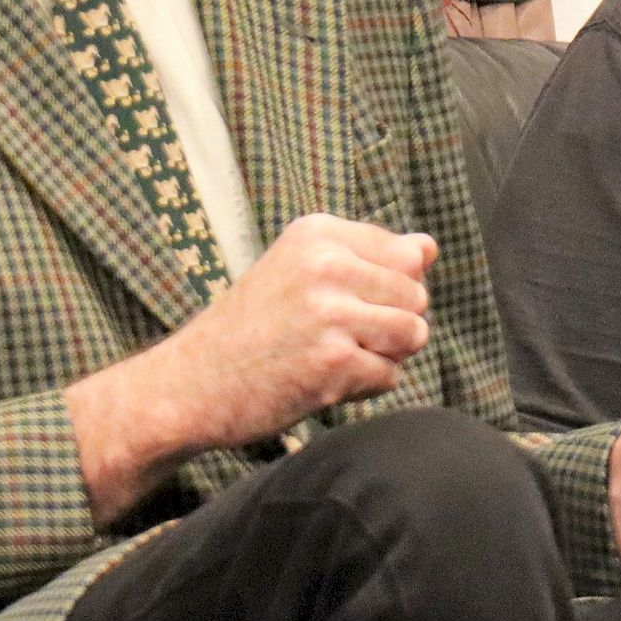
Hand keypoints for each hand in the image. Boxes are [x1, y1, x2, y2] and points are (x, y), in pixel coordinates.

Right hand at [65, 214, 436, 524]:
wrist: (190, 383)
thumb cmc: (250, 327)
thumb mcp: (301, 271)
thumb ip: (370, 256)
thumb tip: (430, 246)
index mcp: (318, 232)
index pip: (407, 252)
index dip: (387, 287)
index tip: (340, 301)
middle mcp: (327, 264)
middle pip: (416, 294)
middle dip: (391, 323)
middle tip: (337, 337)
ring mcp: (331, 314)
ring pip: (412, 334)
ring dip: (385, 356)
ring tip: (337, 357)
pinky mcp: (334, 364)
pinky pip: (390, 376)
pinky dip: (363, 388)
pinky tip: (322, 382)